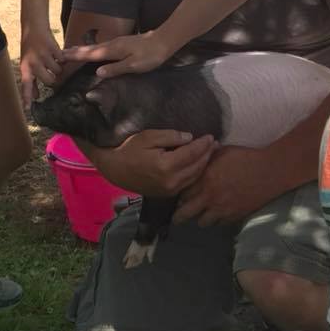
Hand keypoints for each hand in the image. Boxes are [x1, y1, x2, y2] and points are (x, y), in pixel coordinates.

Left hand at [19, 26, 63, 107]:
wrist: (33, 27)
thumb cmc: (30, 48)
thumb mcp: (27, 65)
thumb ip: (31, 81)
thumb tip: (36, 97)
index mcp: (25, 68)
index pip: (26, 86)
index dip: (27, 98)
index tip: (27, 109)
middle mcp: (33, 63)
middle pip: (50, 80)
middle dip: (53, 76)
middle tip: (50, 69)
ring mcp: (42, 55)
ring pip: (58, 70)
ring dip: (58, 66)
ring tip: (52, 59)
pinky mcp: (52, 48)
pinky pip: (62, 60)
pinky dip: (62, 57)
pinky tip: (55, 52)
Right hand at [63, 31, 171, 77]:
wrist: (164, 41)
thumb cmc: (150, 55)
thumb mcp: (133, 65)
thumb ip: (115, 68)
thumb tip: (98, 72)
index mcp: (112, 50)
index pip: (89, 54)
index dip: (75, 56)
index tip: (60, 57)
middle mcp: (111, 44)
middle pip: (89, 48)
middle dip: (74, 51)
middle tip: (59, 54)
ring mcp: (116, 42)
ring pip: (95, 47)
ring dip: (82, 49)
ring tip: (71, 52)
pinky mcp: (122, 43)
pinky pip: (101, 47)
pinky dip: (92, 49)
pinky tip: (93, 51)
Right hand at [89, 130, 217, 195]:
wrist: (115, 169)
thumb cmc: (130, 150)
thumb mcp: (149, 137)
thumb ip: (171, 136)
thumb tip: (190, 138)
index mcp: (166, 166)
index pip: (192, 153)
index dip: (203, 144)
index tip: (210, 136)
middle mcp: (171, 181)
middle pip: (197, 167)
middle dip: (207, 154)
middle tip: (214, 143)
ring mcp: (169, 190)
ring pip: (194, 177)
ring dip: (204, 164)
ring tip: (210, 152)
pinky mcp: (167, 194)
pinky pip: (187, 184)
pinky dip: (195, 174)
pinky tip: (199, 165)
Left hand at [174, 146, 275, 226]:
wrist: (269, 171)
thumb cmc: (246, 158)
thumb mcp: (223, 152)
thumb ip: (207, 157)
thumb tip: (197, 155)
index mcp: (205, 179)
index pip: (182, 193)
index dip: (179, 196)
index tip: (179, 198)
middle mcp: (209, 197)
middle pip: (186, 213)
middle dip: (179, 217)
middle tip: (177, 218)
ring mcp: (222, 209)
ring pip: (202, 222)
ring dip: (200, 218)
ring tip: (201, 215)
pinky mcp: (234, 216)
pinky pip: (220, 224)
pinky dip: (217, 220)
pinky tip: (219, 215)